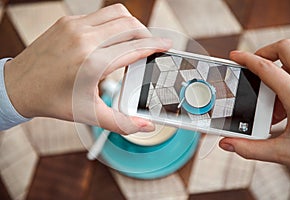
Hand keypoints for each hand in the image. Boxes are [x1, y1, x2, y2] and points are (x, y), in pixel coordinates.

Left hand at [4, 4, 171, 133]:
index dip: (155, 45)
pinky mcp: (68, 22)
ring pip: (117, 14)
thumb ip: (122, 123)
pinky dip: (113, 24)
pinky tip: (112, 38)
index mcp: (92, 63)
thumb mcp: (89, 115)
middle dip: (146, 34)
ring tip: (133, 40)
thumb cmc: (53, 100)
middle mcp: (84, 39)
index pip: (134, 47)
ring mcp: (74, 27)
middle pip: (130, 25)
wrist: (19, 86)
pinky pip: (100, 15)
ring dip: (131, 25)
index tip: (166, 44)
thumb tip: (146, 127)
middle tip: (150, 46)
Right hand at [219, 39, 289, 168]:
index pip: (266, 68)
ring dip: (281, 71)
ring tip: (276, 101)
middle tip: (256, 68)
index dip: (246, 59)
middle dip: (266, 53)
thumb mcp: (287, 152)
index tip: (236, 57)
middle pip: (286, 48)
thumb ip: (253, 149)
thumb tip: (230, 144)